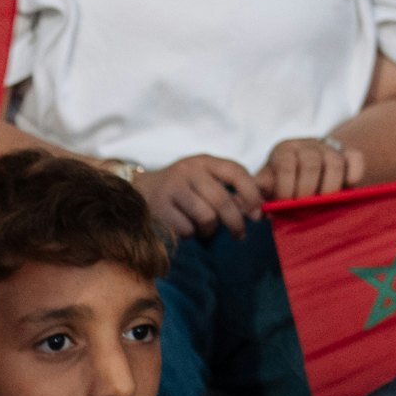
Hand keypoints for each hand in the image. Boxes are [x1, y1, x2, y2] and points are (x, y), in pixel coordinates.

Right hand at [135, 154, 264, 238]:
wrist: (137, 190)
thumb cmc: (179, 188)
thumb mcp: (202, 178)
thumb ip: (226, 188)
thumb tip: (254, 209)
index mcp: (204, 161)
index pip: (236, 172)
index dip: (251, 193)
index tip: (258, 212)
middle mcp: (189, 171)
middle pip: (222, 200)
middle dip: (235, 221)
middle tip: (240, 234)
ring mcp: (173, 188)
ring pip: (206, 217)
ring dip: (210, 229)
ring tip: (206, 230)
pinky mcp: (159, 208)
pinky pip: (187, 229)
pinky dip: (190, 234)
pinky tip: (186, 229)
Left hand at [254, 135, 365, 202]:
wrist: (305, 178)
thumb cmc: (280, 188)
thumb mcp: (264, 189)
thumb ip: (256, 196)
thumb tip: (252, 209)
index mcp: (283, 151)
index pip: (285, 165)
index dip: (285, 188)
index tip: (284, 205)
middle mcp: (306, 144)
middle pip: (311, 164)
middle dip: (307, 190)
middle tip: (304, 207)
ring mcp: (329, 147)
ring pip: (334, 162)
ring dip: (329, 188)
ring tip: (323, 204)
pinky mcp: (348, 153)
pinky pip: (356, 158)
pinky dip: (354, 173)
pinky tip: (347, 188)